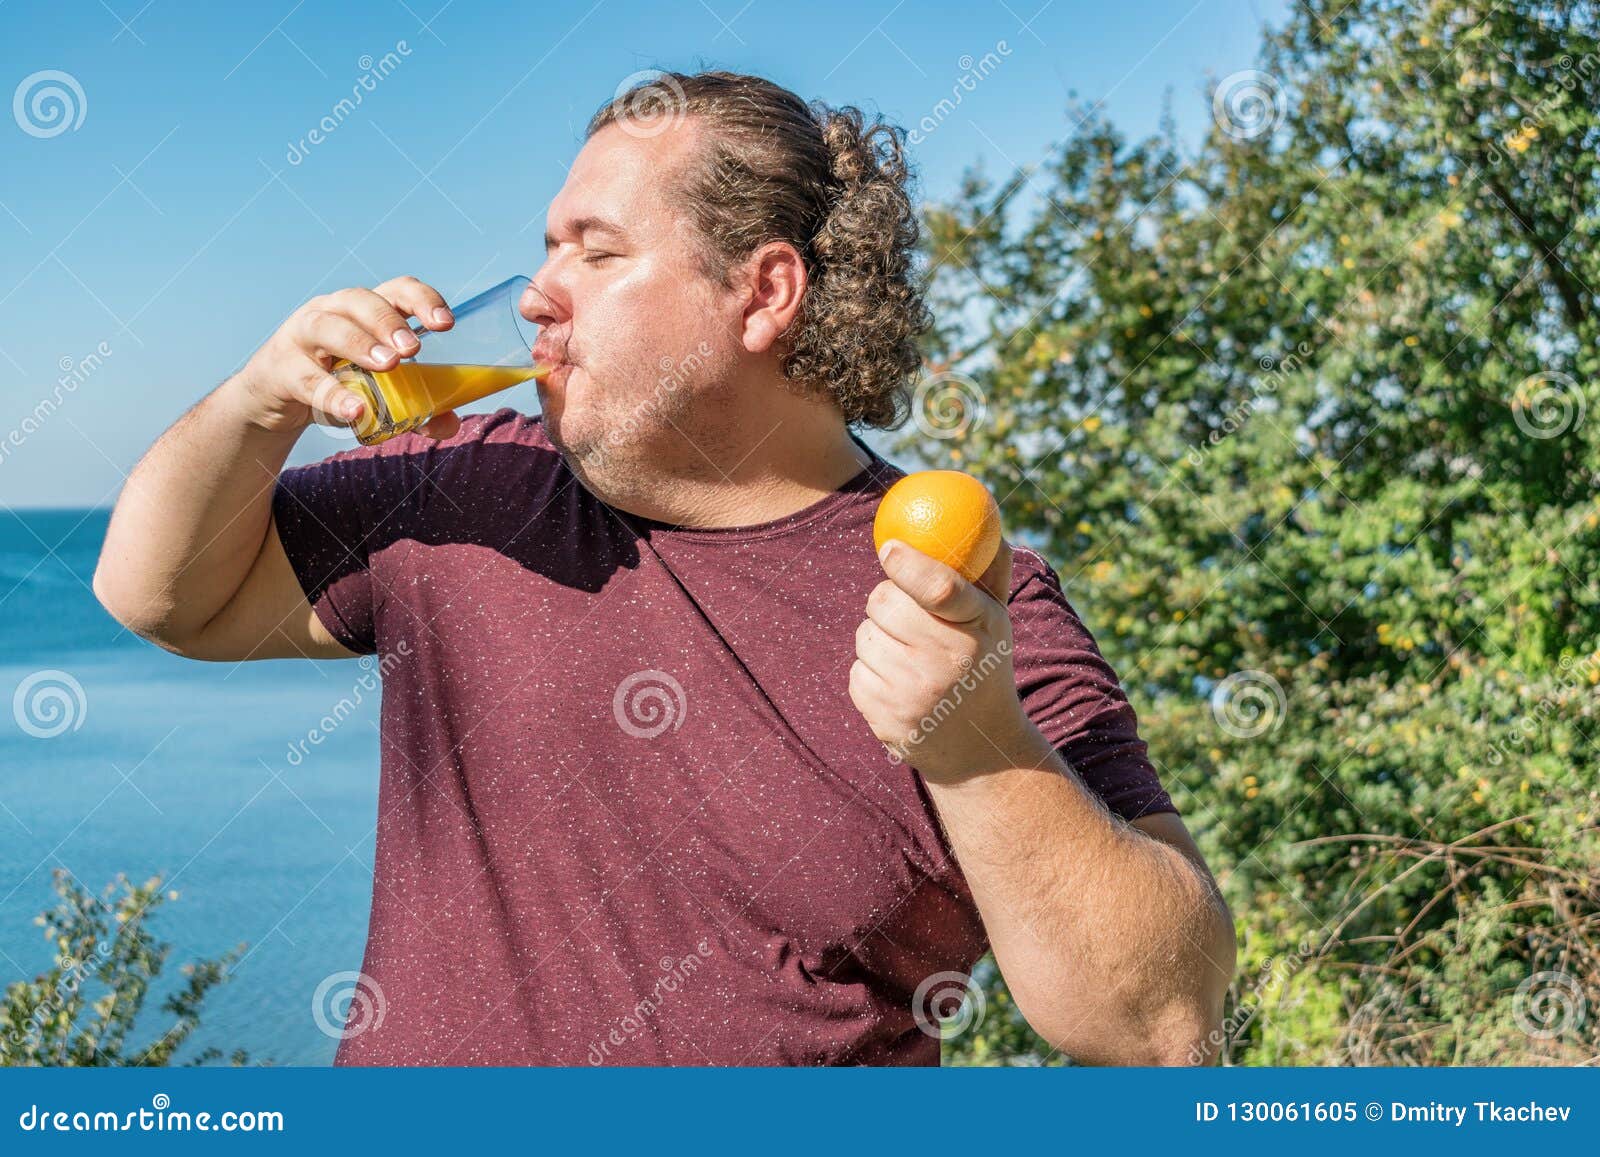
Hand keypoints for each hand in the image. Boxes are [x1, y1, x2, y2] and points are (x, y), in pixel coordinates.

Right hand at [225, 275, 459, 439]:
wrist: (274, 400)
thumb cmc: (336, 382)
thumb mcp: (378, 391)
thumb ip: (416, 407)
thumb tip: (448, 425)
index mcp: (365, 311)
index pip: (396, 290)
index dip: (422, 300)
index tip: (446, 324)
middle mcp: (332, 312)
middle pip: (360, 300)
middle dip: (389, 321)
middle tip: (412, 349)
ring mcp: (301, 335)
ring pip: (327, 326)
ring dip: (359, 343)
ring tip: (388, 365)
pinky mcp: (281, 367)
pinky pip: (306, 379)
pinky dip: (332, 395)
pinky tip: (356, 410)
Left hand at [849, 537, 1048, 781]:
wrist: (980, 745)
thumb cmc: (983, 663)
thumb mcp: (996, 619)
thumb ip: (988, 569)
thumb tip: (980, 514)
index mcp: (977, 629)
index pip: (938, 587)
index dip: (908, 564)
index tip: (888, 549)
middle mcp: (946, 661)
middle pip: (885, 603)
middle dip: (889, 600)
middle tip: (904, 611)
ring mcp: (914, 693)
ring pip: (865, 635)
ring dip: (878, 637)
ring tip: (910, 656)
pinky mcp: (885, 717)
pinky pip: (856, 669)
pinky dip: (870, 670)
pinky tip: (898, 684)